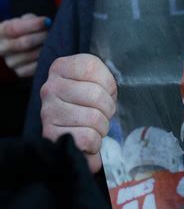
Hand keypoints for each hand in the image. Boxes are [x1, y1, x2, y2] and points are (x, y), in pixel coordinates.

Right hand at [0, 14, 50, 76]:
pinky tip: (49, 52)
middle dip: (43, 36)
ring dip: (46, 47)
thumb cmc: (27, 29)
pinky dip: (45, 58)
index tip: (47, 21)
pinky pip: (36, 66)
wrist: (23, 45)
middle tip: (52, 32)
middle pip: (25, 43)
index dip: (33, 25)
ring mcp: (10, 62)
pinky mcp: (20, 72)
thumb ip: (33, 20)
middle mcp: (2, 49)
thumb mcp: (26, 20)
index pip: (14, 29)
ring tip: (52, 41)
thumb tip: (47, 23)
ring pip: (32, 55)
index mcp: (1, 33)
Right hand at [40, 54, 116, 173]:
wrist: (70, 127)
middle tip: (104, 112)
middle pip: (96, 95)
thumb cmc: (87, 99)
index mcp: (61, 67)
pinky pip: (86, 138)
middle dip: (109, 107)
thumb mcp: (95, 80)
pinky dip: (95, 142)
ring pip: (93, 118)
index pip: (91, 68)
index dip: (108, 83)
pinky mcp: (50, 135)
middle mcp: (50, 87)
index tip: (106, 91)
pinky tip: (89, 138)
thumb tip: (110, 98)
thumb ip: (103, 80)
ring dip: (103, 126)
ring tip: (96, 125)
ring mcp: (47, 111)